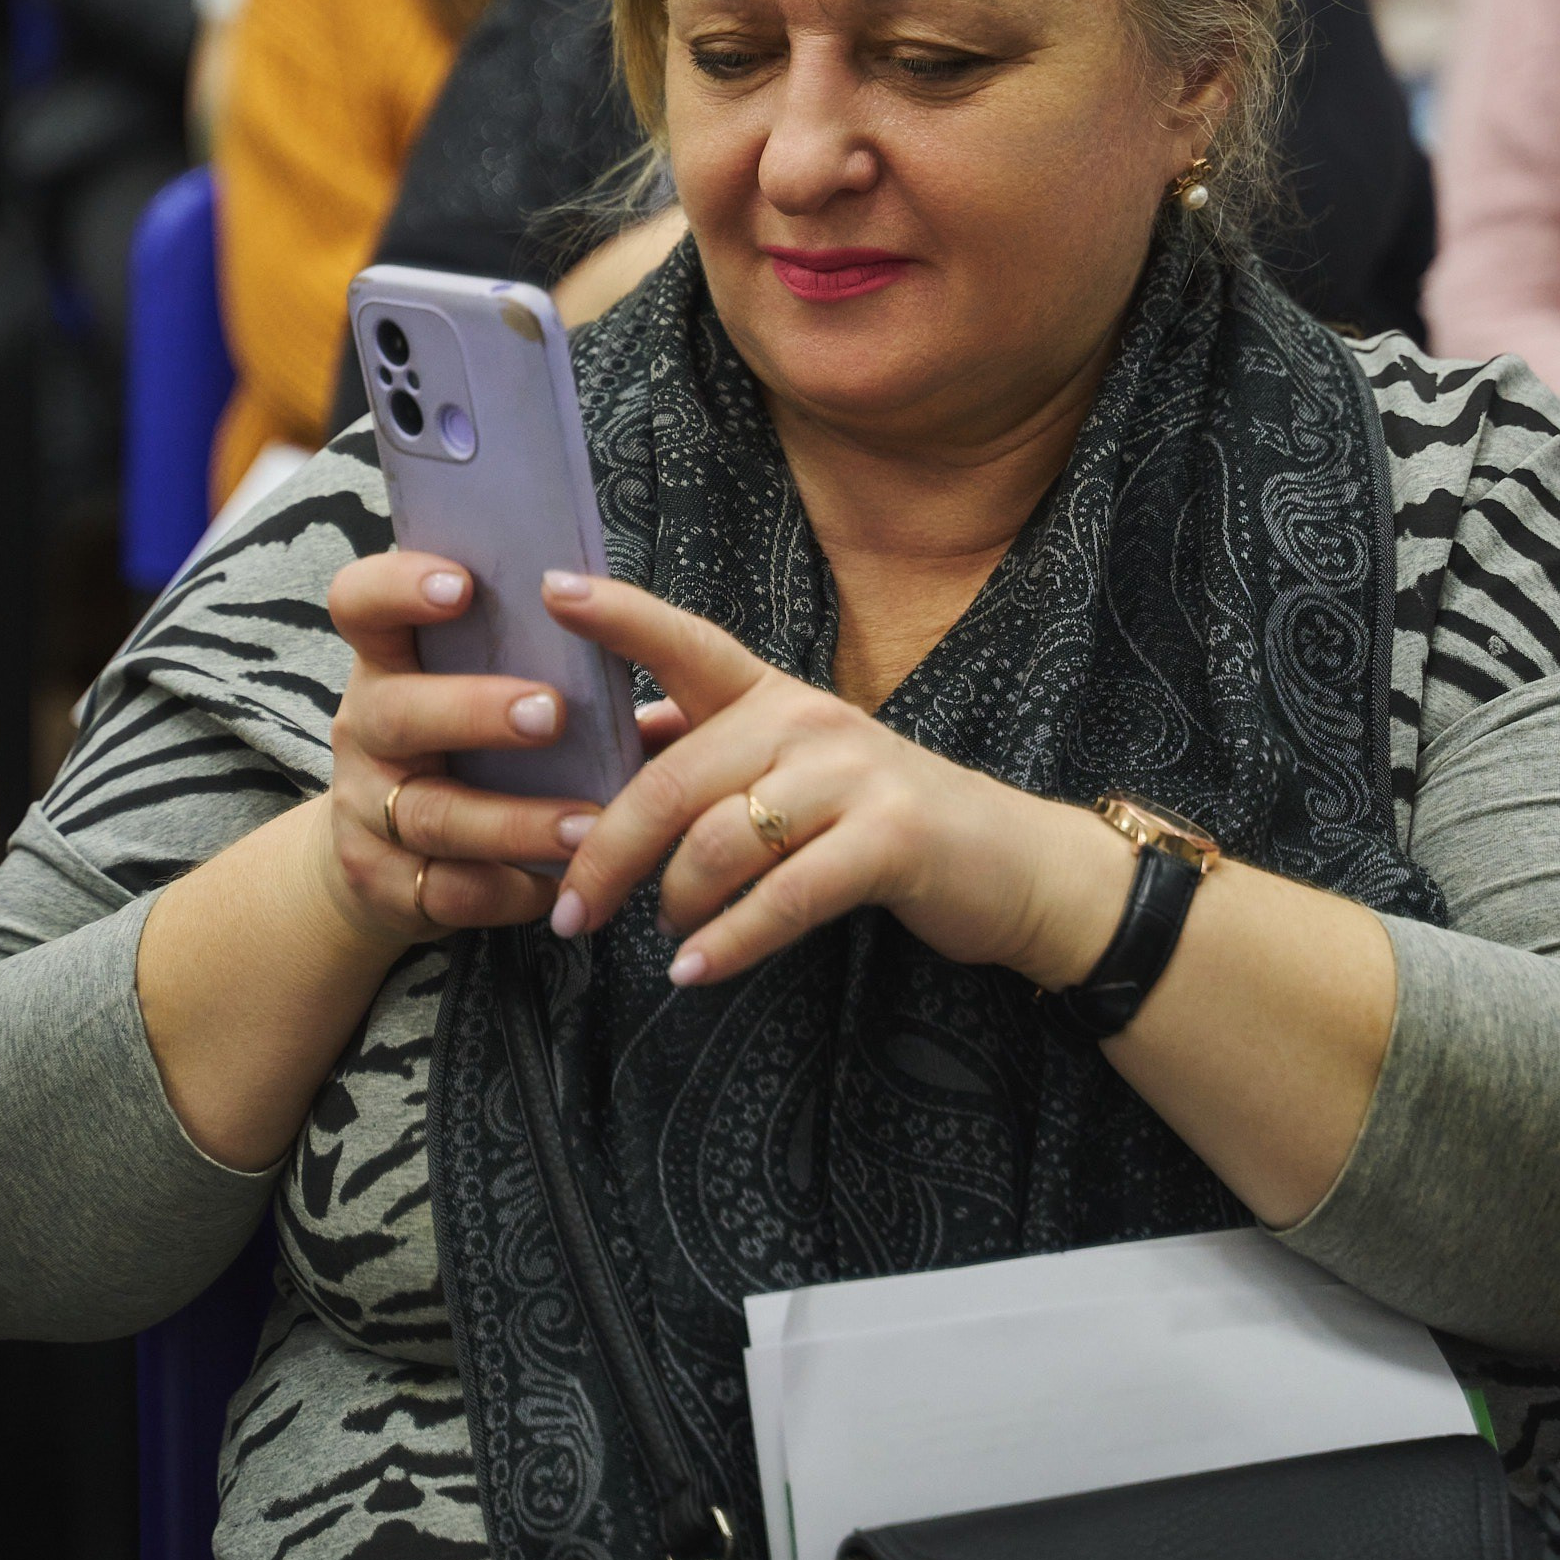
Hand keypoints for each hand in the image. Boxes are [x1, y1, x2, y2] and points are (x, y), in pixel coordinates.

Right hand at [324, 548, 682, 946]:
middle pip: (397, 711)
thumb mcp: (483, 692)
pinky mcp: (383, 881)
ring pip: (432, 813)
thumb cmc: (462, 748)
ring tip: (589, 823)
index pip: (361, 604)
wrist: (381, 856)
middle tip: (552, 712)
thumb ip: (553, 666)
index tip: (462, 586)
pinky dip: (508, 889)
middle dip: (474, 710)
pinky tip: (560, 883)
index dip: (398, 587)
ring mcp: (366, 808)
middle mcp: (365, 727)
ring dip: (514, 820)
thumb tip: (666, 674)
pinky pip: (446, 890)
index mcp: (390, 662)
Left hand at [540, 572, 1122, 989]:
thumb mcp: (796, 766)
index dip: (620, 614)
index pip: (687, 642)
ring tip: (666, 936)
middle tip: (568, 914)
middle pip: (674, 781)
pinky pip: (784, 896)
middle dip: (606, 854)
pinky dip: (729, 942)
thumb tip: (626, 730)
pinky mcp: (890, 839)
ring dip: (674, 903)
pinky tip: (695, 972)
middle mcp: (808, 720)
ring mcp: (853, 776)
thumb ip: (715, 747)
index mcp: (774, 696)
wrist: (1007, 862)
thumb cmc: (879, 817)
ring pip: (720, 841)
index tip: (552, 588)